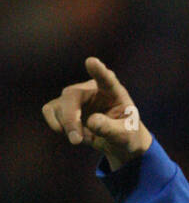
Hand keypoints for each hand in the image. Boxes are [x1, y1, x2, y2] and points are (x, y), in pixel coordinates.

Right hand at [41, 57, 151, 171]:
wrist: (117, 140)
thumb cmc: (125, 133)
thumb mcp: (125, 135)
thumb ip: (111, 129)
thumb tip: (92, 122)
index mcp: (113, 92)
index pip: (106, 79)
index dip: (98, 71)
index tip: (91, 62)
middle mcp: (91, 89)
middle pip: (72, 96)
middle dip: (71, 119)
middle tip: (76, 141)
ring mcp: (76, 97)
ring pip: (59, 105)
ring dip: (65, 126)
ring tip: (78, 140)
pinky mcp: (64, 107)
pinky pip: (49, 111)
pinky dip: (55, 124)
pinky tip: (66, 133)